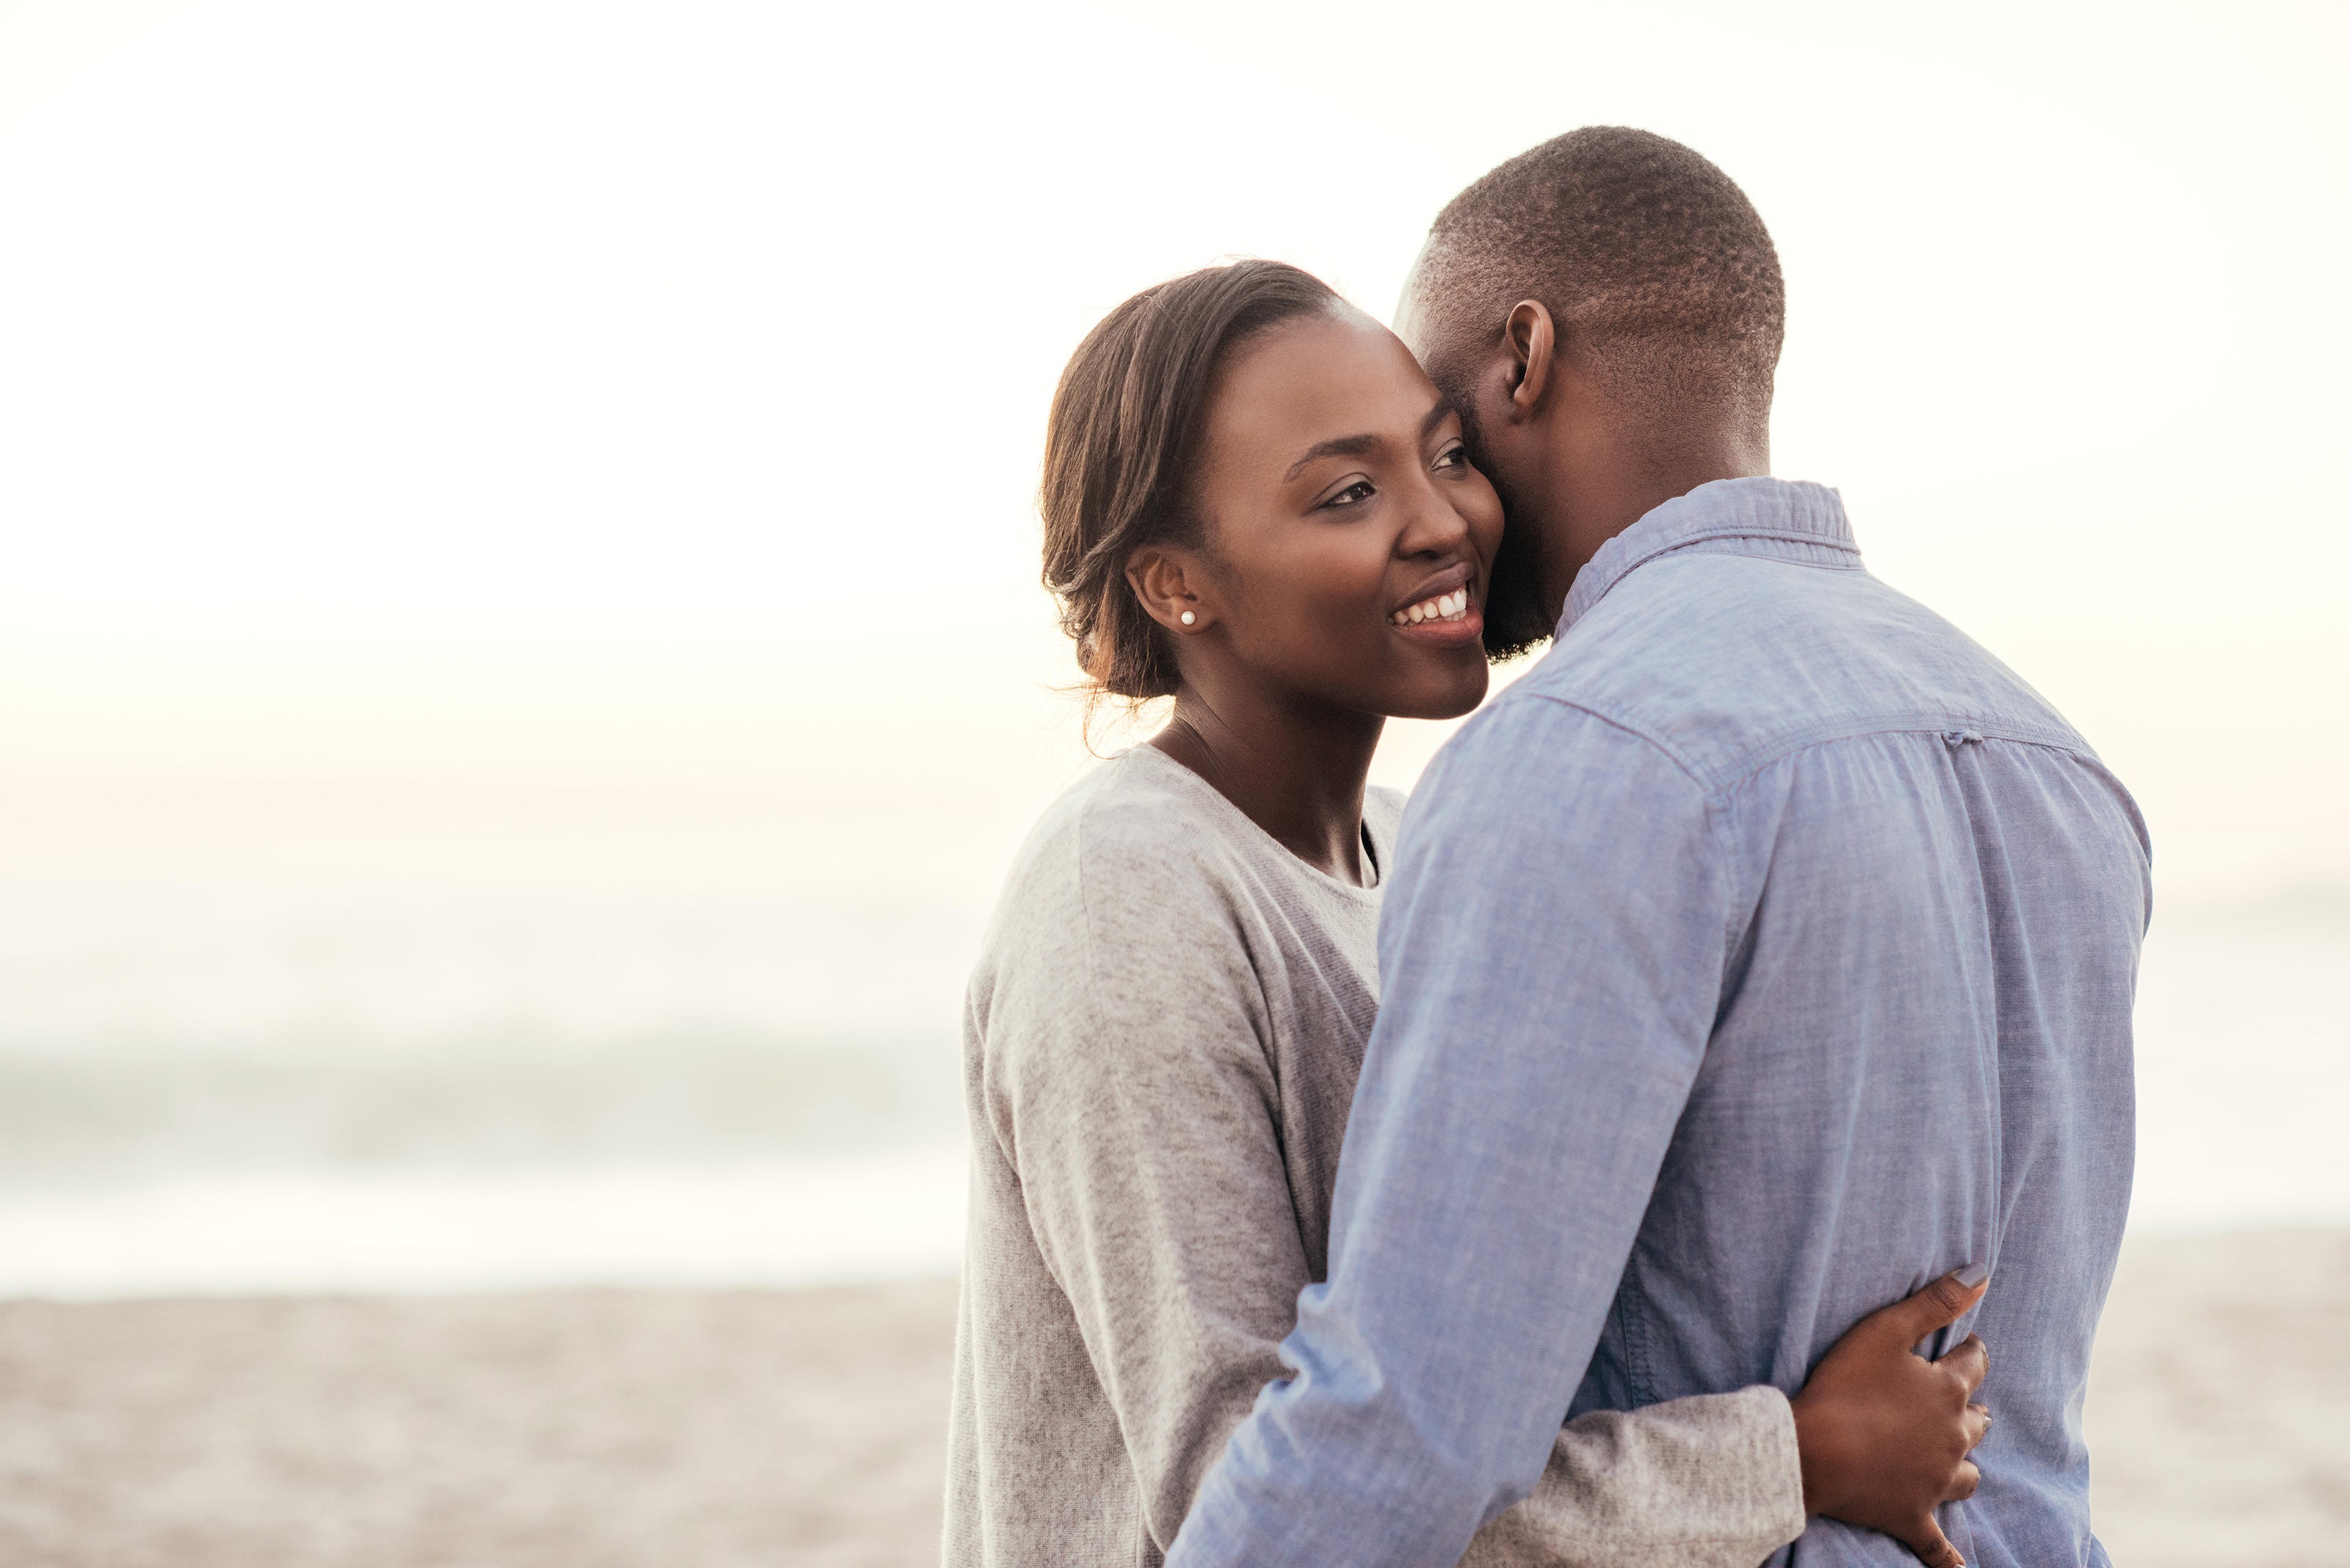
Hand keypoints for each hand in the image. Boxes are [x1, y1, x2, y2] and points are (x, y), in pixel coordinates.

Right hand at [1789, 1269, 1992, 1567]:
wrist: (1814, 1451)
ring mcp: (1936, 1482)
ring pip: (1969, 1476)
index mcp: (1948, 1392)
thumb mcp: (1885, 1330)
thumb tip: (1982, 1274)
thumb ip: (1935, 1301)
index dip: (1971, 1353)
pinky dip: (1952, 1559)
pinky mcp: (1914, 1516)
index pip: (1974, 1365)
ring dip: (1965, 1465)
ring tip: (1959, 1461)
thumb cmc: (1844, 1385)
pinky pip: (1941, 1547)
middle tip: (1963, 1404)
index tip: (1969, 1347)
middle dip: (1973, 1410)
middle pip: (1978, 1423)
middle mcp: (1953, 1438)